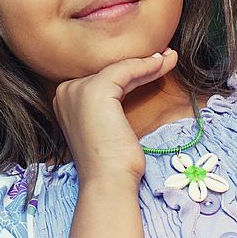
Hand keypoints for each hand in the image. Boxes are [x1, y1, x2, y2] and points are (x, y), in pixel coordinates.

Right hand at [52, 49, 178, 184]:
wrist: (108, 180)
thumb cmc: (112, 160)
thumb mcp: (108, 124)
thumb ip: (111, 103)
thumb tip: (136, 79)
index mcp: (65, 99)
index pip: (103, 78)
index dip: (131, 70)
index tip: (155, 64)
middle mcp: (65, 91)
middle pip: (111, 71)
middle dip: (140, 64)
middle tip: (167, 57)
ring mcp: (77, 90)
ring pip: (119, 69)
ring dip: (149, 63)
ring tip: (171, 58)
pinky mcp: (94, 90)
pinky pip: (126, 70)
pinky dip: (147, 66)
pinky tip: (164, 64)